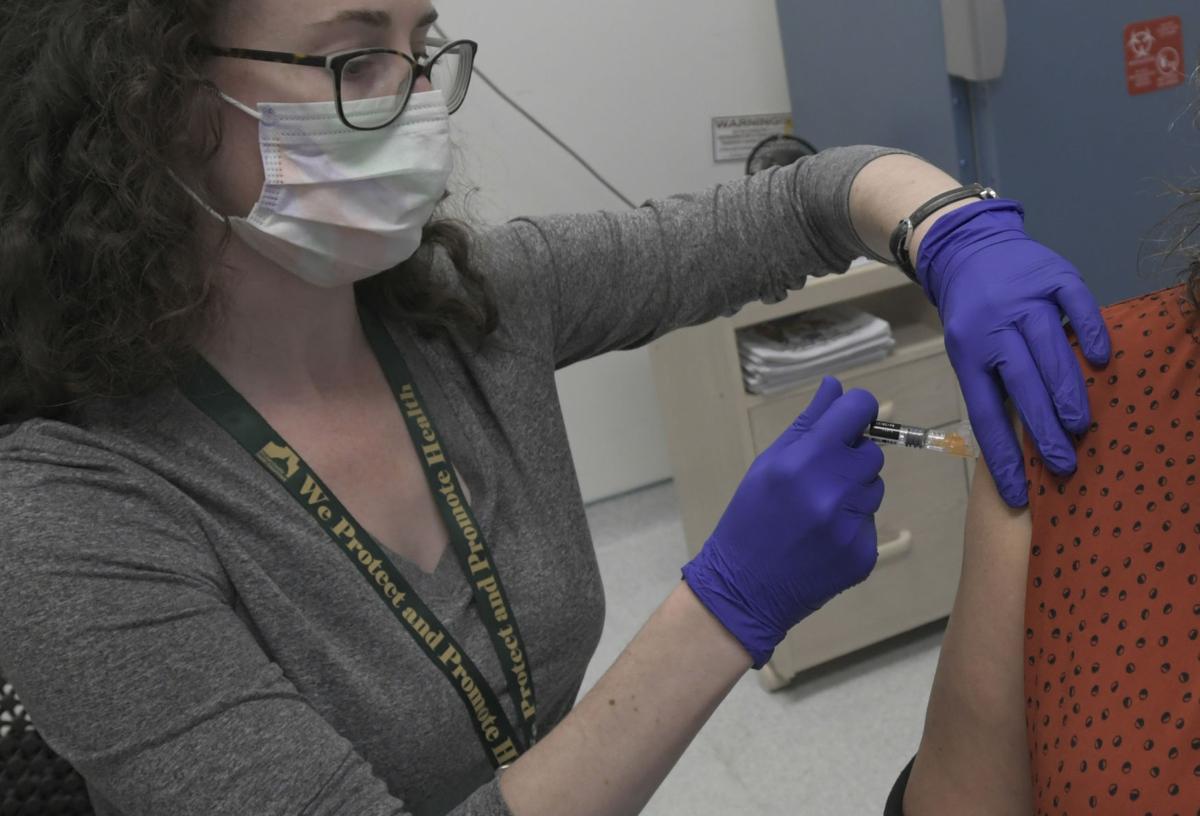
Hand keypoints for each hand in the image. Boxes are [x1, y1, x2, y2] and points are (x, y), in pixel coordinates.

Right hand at [681, 377, 883, 668]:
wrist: (744, 588)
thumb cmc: (750, 518)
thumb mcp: (767, 465)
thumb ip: (806, 424)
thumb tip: (836, 386)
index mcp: (804, 461)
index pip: (859, 411)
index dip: (858, 409)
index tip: (851, 418)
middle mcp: (832, 491)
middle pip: (872, 452)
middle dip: (851, 458)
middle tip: (821, 476)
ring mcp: (851, 525)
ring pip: (874, 487)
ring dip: (853, 491)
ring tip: (818, 510)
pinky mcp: (863, 554)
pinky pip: (870, 521)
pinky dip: (851, 524)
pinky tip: (822, 537)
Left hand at [916, 199, 1109, 507]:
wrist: (970, 248)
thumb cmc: (973, 313)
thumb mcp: (968, 349)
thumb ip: (993, 383)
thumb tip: (1023, 441)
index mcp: (967, 350)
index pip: (984, 412)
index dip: (1001, 455)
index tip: (1019, 492)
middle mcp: (994, 325)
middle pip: (1021, 385)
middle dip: (1042, 431)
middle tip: (1062, 465)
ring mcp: (1025, 297)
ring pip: (1050, 351)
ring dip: (1067, 393)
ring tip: (1079, 428)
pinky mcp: (1054, 273)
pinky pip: (1078, 305)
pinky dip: (1091, 334)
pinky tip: (1100, 362)